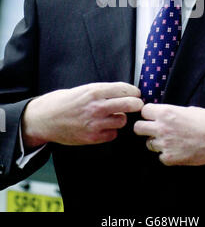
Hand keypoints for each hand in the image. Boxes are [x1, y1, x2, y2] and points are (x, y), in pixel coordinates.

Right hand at [22, 82, 142, 147]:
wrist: (44, 119)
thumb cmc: (63, 101)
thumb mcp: (83, 89)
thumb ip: (102, 91)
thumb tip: (123, 92)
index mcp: (95, 91)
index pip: (125, 89)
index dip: (134, 91)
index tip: (136, 93)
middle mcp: (97, 106)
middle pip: (130, 104)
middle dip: (137, 104)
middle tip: (137, 104)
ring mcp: (95, 123)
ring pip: (122, 120)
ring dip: (120, 118)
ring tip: (112, 116)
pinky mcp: (92, 137)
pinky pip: (112, 134)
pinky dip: (111, 131)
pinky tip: (104, 126)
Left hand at [134, 103, 204, 165]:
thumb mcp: (188, 109)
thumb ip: (173, 112)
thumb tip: (165, 115)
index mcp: (166, 112)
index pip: (144, 111)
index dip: (149, 114)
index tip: (152, 116)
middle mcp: (162, 127)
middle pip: (138, 128)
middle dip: (144, 128)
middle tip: (153, 129)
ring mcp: (165, 144)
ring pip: (148, 144)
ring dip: (156, 142)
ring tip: (170, 141)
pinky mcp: (170, 158)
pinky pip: (160, 157)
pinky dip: (166, 155)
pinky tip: (177, 150)